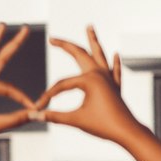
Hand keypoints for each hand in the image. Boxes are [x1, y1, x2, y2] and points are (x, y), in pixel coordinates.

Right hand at [31, 26, 141, 144]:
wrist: (127, 133)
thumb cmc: (102, 126)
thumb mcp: (76, 120)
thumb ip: (54, 116)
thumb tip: (33, 115)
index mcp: (89, 79)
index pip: (62, 84)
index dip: (49, 95)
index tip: (39, 106)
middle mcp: (99, 74)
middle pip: (79, 54)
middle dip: (65, 45)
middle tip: (53, 39)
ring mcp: (109, 79)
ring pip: (100, 55)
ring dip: (93, 41)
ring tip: (90, 27)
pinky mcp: (116, 87)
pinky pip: (115, 71)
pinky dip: (115, 63)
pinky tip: (116, 54)